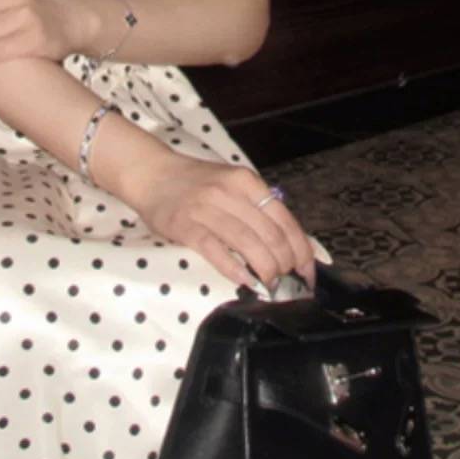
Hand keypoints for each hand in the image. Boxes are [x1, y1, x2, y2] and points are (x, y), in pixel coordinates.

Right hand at [126, 154, 317, 293]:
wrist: (152, 174)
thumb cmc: (196, 183)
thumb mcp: (232, 183)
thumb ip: (257, 207)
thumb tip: (290, 242)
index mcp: (246, 182)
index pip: (285, 220)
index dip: (301, 250)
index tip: (307, 271)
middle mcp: (229, 192)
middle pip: (271, 235)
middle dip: (285, 265)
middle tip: (287, 281)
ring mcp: (207, 209)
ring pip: (249, 244)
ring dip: (265, 270)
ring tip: (270, 284)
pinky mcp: (186, 227)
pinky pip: (216, 251)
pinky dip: (235, 269)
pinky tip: (245, 281)